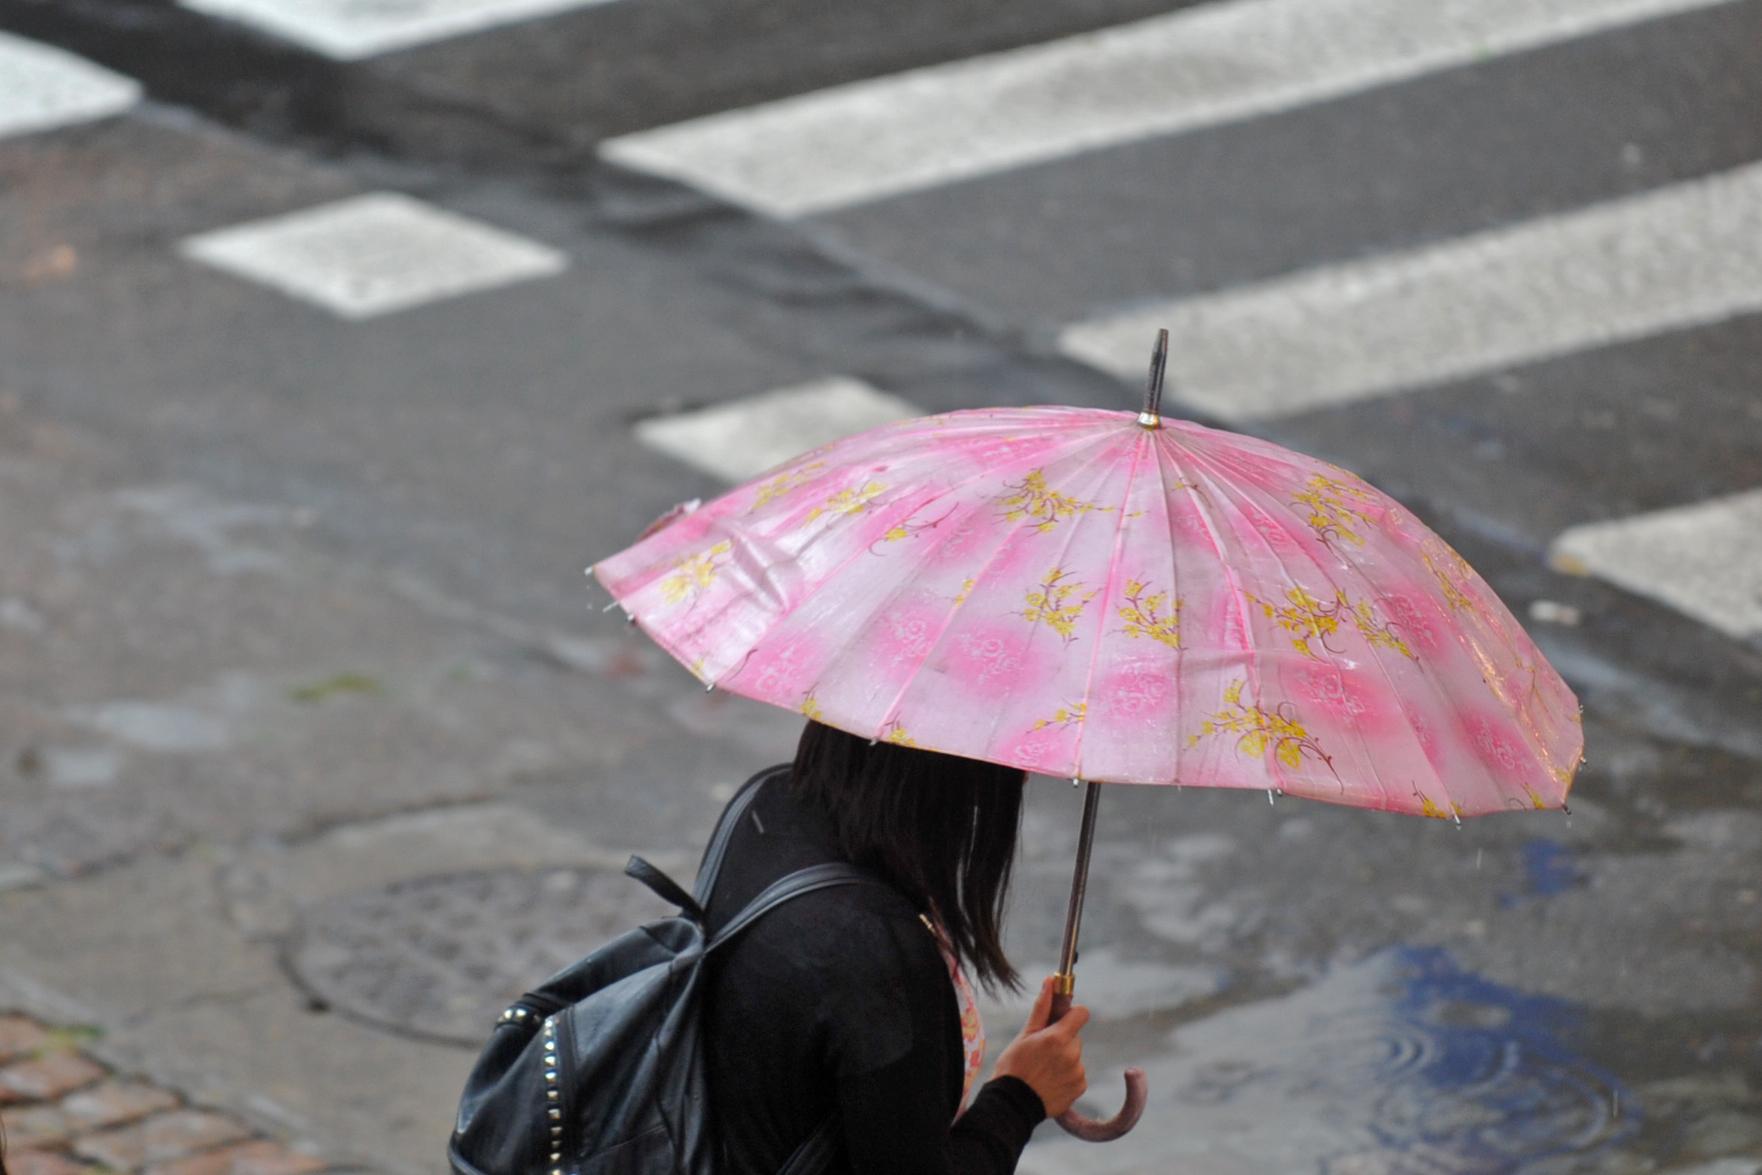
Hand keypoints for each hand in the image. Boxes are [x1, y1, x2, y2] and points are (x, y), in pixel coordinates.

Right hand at [993, 975, 1088, 1117]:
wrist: (1013, 1104)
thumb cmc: (1014, 1066)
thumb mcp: (1025, 1034)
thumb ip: (1042, 1008)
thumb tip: (1050, 981)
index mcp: (1058, 1037)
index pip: (1081, 1013)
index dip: (1072, 1014)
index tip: (1062, 1020)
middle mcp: (1072, 1054)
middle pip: (1075, 1036)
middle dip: (1062, 1039)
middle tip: (1042, 1051)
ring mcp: (1077, 1072)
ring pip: (1075, 1055)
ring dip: (1065, 1058)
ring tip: (1043, 1069)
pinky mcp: (1080, 1088)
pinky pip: (1078, 1074)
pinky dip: (1067, 1075)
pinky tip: (1050, 1081)